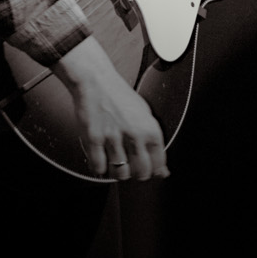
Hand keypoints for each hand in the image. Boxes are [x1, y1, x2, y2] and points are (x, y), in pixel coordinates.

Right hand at [53, 37, 167, 179]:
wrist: (96, 82)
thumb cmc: (120, 96)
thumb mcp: (145, 114)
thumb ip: (154, 141)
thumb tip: (163, 169)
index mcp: (150, 129)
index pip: (158, 163)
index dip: (154, 171)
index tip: (149, 171)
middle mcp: (134, 135)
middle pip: (141, 173)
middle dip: (137, 175)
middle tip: (132, 169)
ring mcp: (113, 138)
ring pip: (120, 173)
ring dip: (118, 172)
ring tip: (116, 162)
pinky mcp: (94, 139)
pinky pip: (99, 167)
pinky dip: (100, 168)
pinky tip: (101, 160)